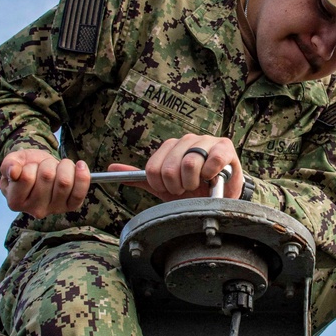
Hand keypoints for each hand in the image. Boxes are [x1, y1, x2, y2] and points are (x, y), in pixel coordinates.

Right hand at [0, 149, 89, 217]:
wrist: (41, 171)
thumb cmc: (25, 167)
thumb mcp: (13, 161)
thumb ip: (8, 165)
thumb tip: (13, 171)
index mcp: (16, 201)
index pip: (26, 177)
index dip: (30, 166)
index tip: (30, 167)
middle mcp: (35, 210)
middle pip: (47, 177)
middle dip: (47, 164)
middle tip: (44, 166)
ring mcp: (54, 209)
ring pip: (64, 182)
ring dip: (63, 166)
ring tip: (58, 167)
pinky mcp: (70, 206)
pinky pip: (79, 193)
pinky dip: (82, 176)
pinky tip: (80, 166)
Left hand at [109, 134, 245, 201]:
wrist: (222, 196)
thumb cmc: (194, 189)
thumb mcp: (165, 185)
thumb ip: (141, 177)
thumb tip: (110, 170)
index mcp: (171, 146)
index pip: (153, 168)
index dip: (161, 185)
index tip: (172, 190)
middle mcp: (187, 140)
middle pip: (169, 168)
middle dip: (177, 187)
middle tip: (187, 190)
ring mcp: (207, 141)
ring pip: (189, 163)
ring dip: (194, 183)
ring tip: (201, 185)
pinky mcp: (225, 147)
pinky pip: (212, 160)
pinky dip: (210, 175)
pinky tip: (212, 179)